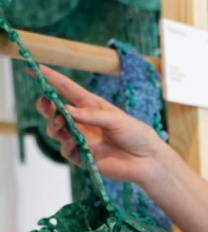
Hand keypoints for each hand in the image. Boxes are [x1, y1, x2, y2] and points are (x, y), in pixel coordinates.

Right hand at [35, 65, 169, 187]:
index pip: (67, 90)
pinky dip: (66, 147)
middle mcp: (84, 123)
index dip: (50, 79)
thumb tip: (65, 110)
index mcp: (92, 107)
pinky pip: (67, 152)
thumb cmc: (136, 134)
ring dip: (54, 126)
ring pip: (56, 132)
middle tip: (46, 103)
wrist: (147, 160)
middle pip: (55, 112)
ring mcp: (83, 140)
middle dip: (45, 106)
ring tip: (61, 123)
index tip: (32, 68)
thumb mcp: (115, 119)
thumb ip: (91, 115)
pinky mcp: (85, 158)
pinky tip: (73, 143)